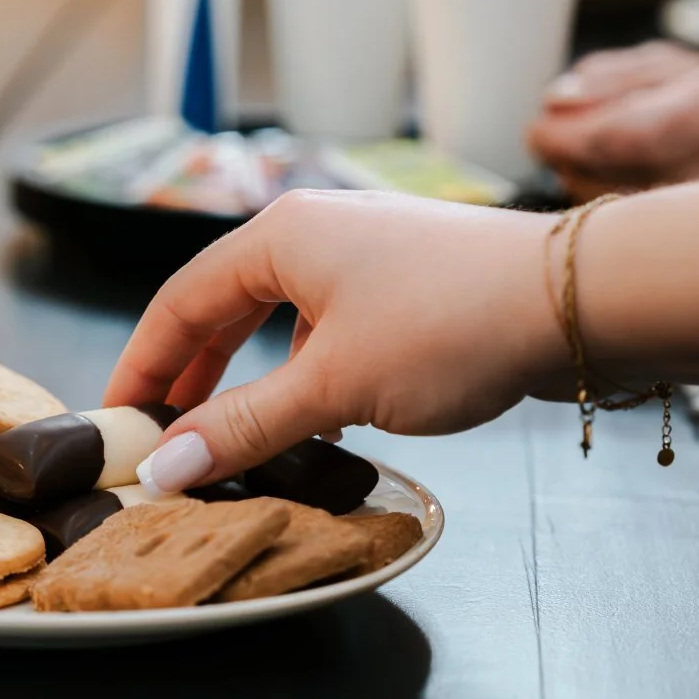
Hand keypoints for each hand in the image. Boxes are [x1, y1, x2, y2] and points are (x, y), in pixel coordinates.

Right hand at [104, 190, 559, 490]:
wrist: (580, 301)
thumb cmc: (453, 324)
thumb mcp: (333, 386)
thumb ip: (244, 428)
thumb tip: (166, 468)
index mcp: (281, 235)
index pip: (180, 303)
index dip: (143, 365)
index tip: (117, 420)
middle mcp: (318, 231)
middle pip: (225, 306)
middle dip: (192, 373)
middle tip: (164, 433)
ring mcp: (368, 254)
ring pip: (282, 320)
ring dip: (253, 380)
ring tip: (234, 437)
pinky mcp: (410, 284)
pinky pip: (332, 329)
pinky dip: (308, 375)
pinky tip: (319, 421)